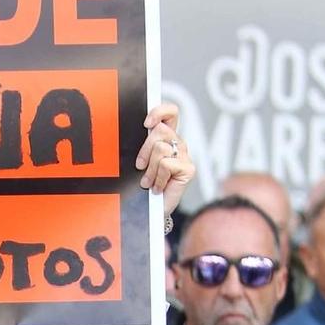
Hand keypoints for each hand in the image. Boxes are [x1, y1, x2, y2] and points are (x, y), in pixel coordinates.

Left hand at [135, 102, 194, 217]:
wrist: (152, 212)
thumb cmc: (144, 187)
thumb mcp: (140, 162)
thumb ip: (142, 145)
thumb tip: (135, 133)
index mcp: (167, 138)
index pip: (171, 113)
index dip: (160, 112)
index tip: (147, 123)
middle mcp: (177, 144)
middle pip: (160, 131)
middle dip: (145, 149)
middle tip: (140, 166)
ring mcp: (184, 156)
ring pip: (160, 149)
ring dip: (150, 169)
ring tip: (148, 182)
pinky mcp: (188, 169)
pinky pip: (166, 164)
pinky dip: (158, 178)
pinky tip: (157, 187)